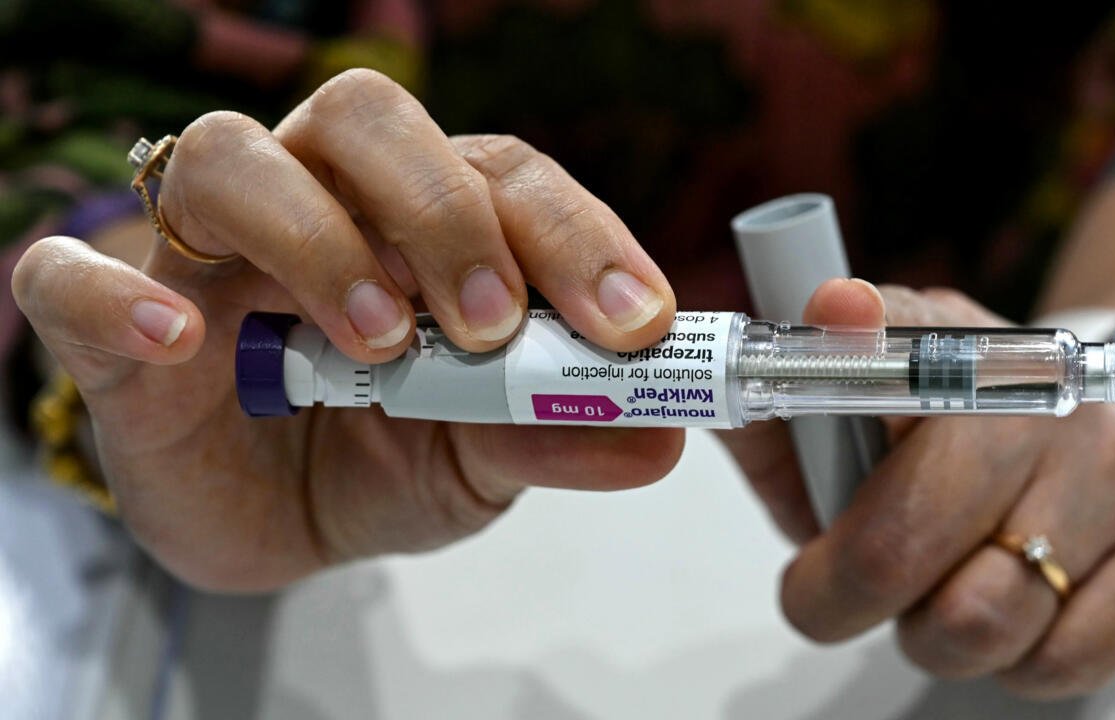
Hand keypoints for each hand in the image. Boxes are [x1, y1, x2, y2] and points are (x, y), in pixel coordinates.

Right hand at [12, 69, 682, 590]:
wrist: (262, 519)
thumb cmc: (374, 459)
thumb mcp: (475, 461)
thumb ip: (550, 435)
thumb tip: (657, 441)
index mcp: (416, 218)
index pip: (501, 175)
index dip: (572, 234)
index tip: (632, 322)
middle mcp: (316, 201)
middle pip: (366, 119)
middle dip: (444, 207)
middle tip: (493, 319)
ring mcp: (205, 252)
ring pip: (234, 160)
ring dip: (318, 238)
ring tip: (380, 342)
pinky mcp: (112, 323)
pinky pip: (69, 274)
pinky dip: (113, 294)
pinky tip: (178, 338)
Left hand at [720, 279, 1114, 698]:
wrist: (1079, 440)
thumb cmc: (925, 448)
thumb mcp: (832, 416)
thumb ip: (761, 407)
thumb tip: (681, 390)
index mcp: (930, 340)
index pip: (887, 333)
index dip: (845, 339)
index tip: (832, 313)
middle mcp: (1031, 386)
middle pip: (905, 538)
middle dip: (841, 594)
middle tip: (833, 590)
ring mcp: (1112, 458)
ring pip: (982, 619)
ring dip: (932, 633)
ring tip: (938, 587)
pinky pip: (1062, 660)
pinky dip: (1015, 662)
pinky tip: (1014, 605)